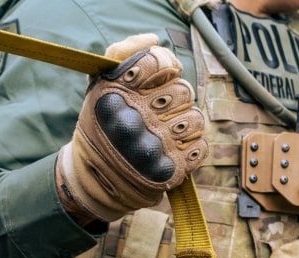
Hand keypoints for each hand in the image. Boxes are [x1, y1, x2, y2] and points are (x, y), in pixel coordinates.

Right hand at [57, 33, 207, 222]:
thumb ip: (123, 52)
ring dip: (185, 124)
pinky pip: (200, 146)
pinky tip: (172, 150)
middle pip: (183, 91)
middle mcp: (135, 119)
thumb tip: (154, 39)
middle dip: (175, 99)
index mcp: (116, 94)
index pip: (158, 61)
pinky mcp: (171, 170)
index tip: (158, 79)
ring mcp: (154, 147)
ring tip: (167, 131)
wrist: (98, 178)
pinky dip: (191, 148)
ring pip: (195, 119)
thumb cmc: (104, 124)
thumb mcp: (100, 83)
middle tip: (159, 111)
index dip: (165, 67)